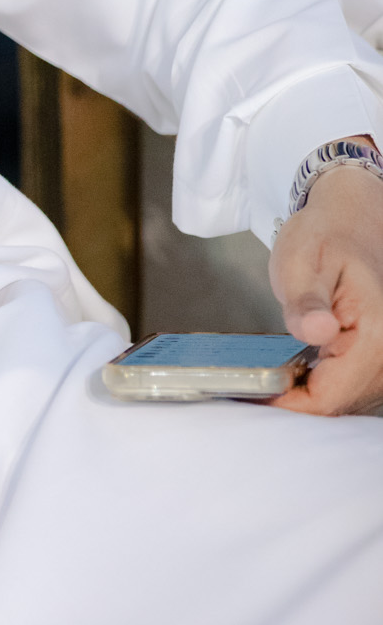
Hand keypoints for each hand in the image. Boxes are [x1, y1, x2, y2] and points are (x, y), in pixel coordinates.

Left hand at [268, 155, 382, 413]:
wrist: (353, 218)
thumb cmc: (326, 235)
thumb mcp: (300, 261)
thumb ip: (306, 302)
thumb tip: (317, 332)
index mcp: (377, 334)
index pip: (330, 398)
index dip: (287, 403)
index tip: (253, 392)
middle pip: (339, 406)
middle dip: (296, 399)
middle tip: (258, 381)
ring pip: (345, 401)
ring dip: (309, 393)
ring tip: (279, 369)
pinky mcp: (379, 358)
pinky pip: (350, 388)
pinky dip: (323, 383)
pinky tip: (300, 367)